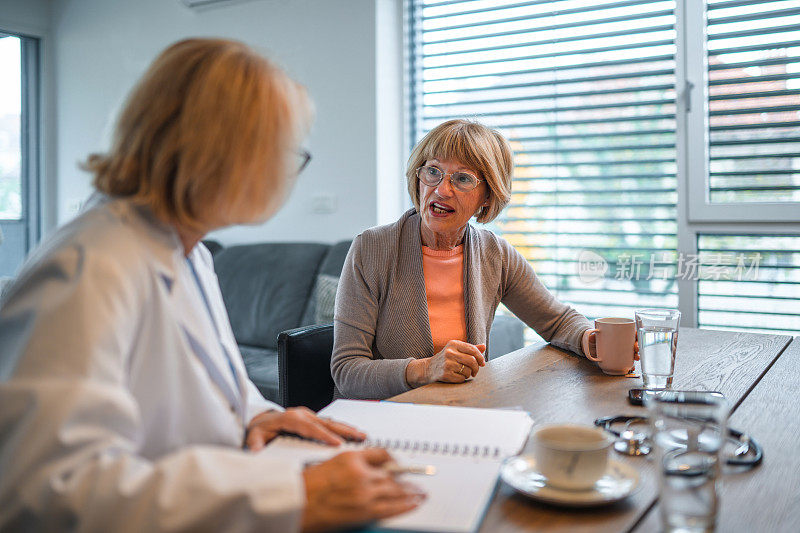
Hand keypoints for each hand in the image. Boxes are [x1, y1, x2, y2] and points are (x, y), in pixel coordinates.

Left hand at [245, 407, 365, 450]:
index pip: (311, 428)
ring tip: (362, 435)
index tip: (337, 443)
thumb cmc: (259, 430)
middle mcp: (302, 414)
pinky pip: (328, 424)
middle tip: (359, 437)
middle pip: (325, 423)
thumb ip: (255, 443)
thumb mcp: (253, 436)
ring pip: (330, 422)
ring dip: (346, 428)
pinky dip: (341, 428)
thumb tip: (256, 450)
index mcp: (290, 418)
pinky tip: (352, 433)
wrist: (260, 421)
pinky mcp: (312, 419)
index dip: (325, 436)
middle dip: (344, 430)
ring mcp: (308, 415)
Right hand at [301, 448, 424, 531]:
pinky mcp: (365, 512)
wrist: (297, 504)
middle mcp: (361, 474)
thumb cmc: (309, 484)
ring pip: (396, 490)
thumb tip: (376, 464)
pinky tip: (414, 503)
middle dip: (407, 477)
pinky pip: (392, 507)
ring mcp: (364, 494)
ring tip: (421, 493)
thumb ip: (355, 461)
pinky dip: (406, 505)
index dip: (394, 459)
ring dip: (412, 491)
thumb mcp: (333, 462)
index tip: (399, 462)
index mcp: (352, 458)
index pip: (383, 453)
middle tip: (419, 478)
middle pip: (393, 473)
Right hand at [405, 340, 485, 386]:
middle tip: (475, 372)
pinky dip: (462, 379)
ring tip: (463, 373)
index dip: (480, 357)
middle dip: (476, 368)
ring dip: (468, 374)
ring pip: (468, 371)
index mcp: (453, 344)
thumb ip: (470, 348)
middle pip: (472, 361)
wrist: (428, 368)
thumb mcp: (456, 350)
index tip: (482, 363)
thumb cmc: (446, 359)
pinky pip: (462, 378)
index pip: (473, 349)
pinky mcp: (446, 374)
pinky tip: (456, 376)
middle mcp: (450, 352)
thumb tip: (484, 347)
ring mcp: (447, 363)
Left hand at [582, 330, 639, 360]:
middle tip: (636, 347)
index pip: (630, 333)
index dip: (636, 334)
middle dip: (637, 345)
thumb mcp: (592, 335)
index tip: (637, 335)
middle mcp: (621, 343)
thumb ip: (592, 334)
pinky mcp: (617, 359)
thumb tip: (594, 332)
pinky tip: (632, 367)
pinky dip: (630, 365)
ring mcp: (620, 351)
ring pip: (631, 353)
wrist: (588, 346)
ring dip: (636, 355)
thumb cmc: (592, 339)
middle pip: (633, 343)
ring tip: (636, 357)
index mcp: (618, 335)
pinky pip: (626, 362)